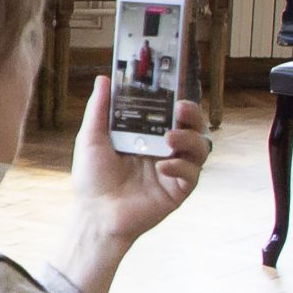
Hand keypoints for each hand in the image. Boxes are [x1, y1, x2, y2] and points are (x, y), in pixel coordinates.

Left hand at [55, 81, 208, 292]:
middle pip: (193, 125)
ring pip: (200, 147)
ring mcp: (174, 169)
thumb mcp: (91, 139)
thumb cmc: (92, 177)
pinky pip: (193, 175)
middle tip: (180, 109)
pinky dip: (181, 167)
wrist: (95, 214)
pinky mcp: (179, 190)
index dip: (176, 97)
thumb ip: (100, 109)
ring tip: (169, 138)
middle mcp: (164, 149)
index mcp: (146, 134)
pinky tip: (163, 168)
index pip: (169, 111)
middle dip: (192, 114)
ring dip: (189, 139)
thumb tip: (104, 79)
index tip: (176, 83)